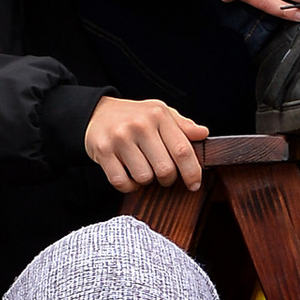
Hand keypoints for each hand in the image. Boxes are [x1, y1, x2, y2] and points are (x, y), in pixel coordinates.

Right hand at [85, 94, 208, 190]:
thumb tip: (203, 134)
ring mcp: (120, 138)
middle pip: (165, 169)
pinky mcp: (103, 151)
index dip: (192, 172)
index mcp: (158, 115)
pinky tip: (129, 175)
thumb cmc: (134, 116)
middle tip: (163, 174)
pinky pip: (122, 182)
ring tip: (142, 168)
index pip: (182, 150)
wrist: (96, 113)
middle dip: (167, 178)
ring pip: (144, 178)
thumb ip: (182, 125)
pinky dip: (129, 185)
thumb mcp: (159, 113)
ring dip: (146, 180)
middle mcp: (140, 125)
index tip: (194, 184)